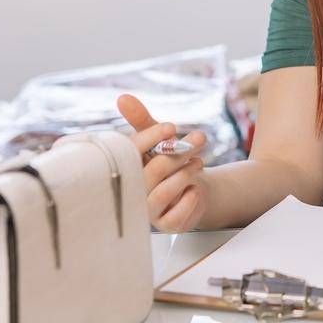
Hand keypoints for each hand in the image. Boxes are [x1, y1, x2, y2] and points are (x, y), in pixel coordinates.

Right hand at [117, 93, 207, 232]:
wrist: (195, 190)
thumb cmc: (170, 163)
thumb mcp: (158, 139)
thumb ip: (141, 120)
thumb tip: (122, 97)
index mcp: (127, 169)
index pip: (131, 152)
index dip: (151, 137)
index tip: (172, 127)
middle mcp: (133, 191)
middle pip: (152, 171)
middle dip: (178, 153)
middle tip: (199, 139)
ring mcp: (148, 210)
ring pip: (163, 192)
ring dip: (185, 174)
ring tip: (199, 162)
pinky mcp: (166, 225)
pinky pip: (175, 216)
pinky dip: (189, 200)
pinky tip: (195, 190)